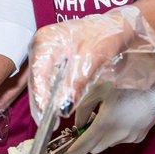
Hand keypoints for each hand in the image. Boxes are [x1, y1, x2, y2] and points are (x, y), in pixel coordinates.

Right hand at [29, 6, 154, 122]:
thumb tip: (62, 108)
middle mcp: (41, 46)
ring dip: (46, 100)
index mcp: (45, 41)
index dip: (40, 97)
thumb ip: (75, 84)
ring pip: (41, 81)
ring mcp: (46, 53)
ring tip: (50, 120)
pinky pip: (49, 79)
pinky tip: (57, 106)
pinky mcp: (54, 59)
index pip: (37, 74)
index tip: (45, 117)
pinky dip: (53, 93)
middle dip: (40, 102)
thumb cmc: (105, 36)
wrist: (118, 27)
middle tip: (47, 125)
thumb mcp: (91, 61)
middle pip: (36, 79)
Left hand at [54, 72, 154, 153]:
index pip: (82, 146)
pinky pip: (122, 139)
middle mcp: (117, 135)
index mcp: (104, 123)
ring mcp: (130, 138)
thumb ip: (83, 109)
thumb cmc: (124, 83)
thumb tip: (78, 125)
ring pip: (108, 143)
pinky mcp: (139, 137)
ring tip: (112, 113)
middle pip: (94, 147)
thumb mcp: (97, 90)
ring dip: (104, 134)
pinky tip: (124, 115)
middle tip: (91, 121)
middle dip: (89, 139)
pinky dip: (117, 132)